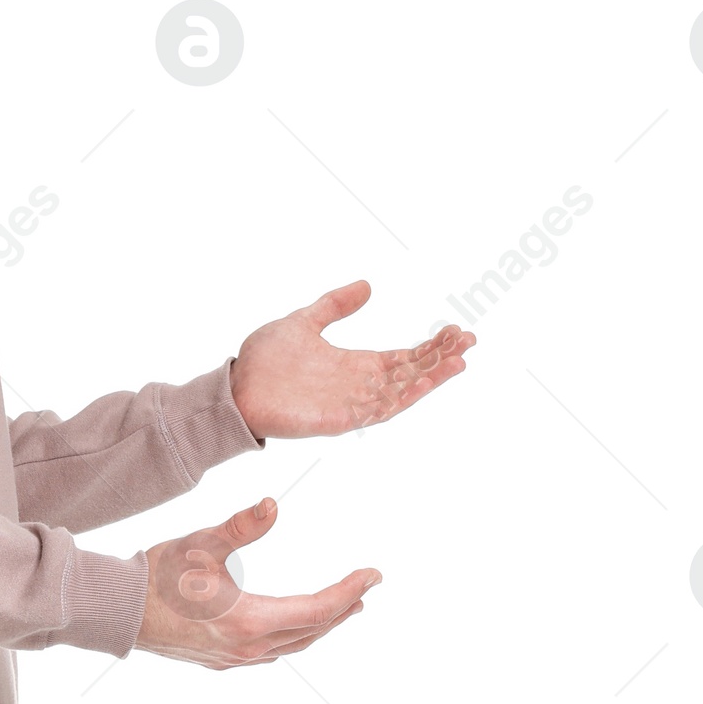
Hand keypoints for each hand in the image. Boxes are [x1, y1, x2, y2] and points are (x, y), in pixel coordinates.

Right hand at [136, 497, 377, 670]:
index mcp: (250, 620)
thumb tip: (273, 505)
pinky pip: (270, 653)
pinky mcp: (220, 661)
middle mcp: (247, 647)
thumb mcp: (202, 543)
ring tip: (341, 609)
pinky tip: (293, 627)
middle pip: (312, 631)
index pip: (318, 608)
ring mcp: (234, 659)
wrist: (118, 610)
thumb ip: (242, 526)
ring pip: (293, 646)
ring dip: (320, 626)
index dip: (350, 590)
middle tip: (365, 590)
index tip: (374, 575)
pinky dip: (293, 638)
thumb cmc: (158, 574)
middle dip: (342, 609)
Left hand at [230, 278, 473, 441]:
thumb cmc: (264, 361)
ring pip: (401, 392)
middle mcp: (359, 385)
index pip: (403, 357)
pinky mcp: (339, 418)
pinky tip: (423, 383)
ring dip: (431, 378)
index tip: (456, 331)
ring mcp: (351, 402)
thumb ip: (335, 305)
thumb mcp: (305, 321)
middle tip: (468, 341)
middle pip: (410, 373)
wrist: (234, 387)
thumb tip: (367, 286)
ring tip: (459, 362)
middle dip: (440, 359)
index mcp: (354, 365)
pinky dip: (402, 397)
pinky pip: (377, 410)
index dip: (430, 346)